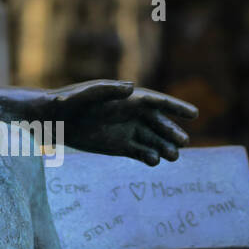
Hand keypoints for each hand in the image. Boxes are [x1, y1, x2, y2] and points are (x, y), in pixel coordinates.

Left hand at [47, 80, 197, 166]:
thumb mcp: (85, 94)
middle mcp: (131, 115)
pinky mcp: (120, 146)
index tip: (193, 114)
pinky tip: (154, 161)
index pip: (157, 102)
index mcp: (127, 99)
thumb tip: (131, 87)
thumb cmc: (67, 102)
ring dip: (165, 147)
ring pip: (153, 140)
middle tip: (184, 142)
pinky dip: (149, 157)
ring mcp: (127, 131)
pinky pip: (140, 152)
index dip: (176, 107)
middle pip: (159, 123)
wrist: (54, 121)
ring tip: (174, 156)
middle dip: (172, 132)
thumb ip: (107, 90)